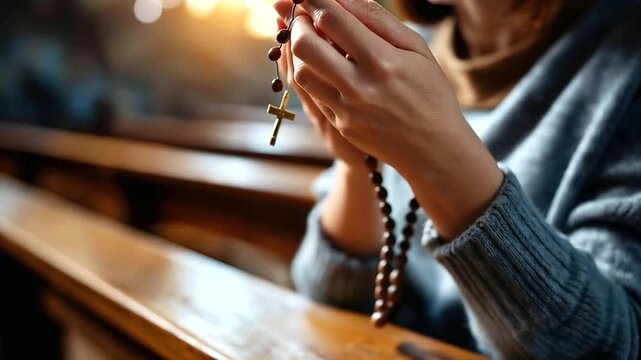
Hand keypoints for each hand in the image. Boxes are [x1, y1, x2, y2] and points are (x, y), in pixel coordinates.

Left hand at [285, 0, 503, 238]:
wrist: (434, 149)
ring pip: (300, 73)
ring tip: (309, 40)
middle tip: (303, 16)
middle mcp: (360, 86)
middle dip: (298, 23)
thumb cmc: (430, 93)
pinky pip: (312, 95)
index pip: (333, 19)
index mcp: (382, 60)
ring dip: (297, 51)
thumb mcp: (416, 49)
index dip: (313, 0)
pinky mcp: (340, 125)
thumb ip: (378, 20)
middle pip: (306, 46)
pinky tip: (319, 65)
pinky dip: (309, 74)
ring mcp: (347, 110)